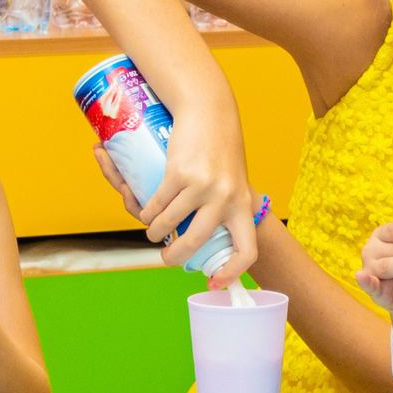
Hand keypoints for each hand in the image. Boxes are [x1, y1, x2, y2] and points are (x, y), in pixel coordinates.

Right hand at [94, 111, 259, 287]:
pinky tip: (144, 212)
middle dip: (176, 256)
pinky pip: (157, 204)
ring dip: (154, 232)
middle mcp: (225, 198)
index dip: (233, 271)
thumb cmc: (220, 147)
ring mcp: (202, 186)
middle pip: (197, 242)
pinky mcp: (180, 174)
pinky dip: (147, 212)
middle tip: (166, 257)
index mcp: (242, 204)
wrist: (210, 109)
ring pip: (170, 224)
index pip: (247, 249)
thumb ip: (225, 204)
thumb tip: (212, 237)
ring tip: (152, 231)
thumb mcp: (232, 179)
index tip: (215, 282)